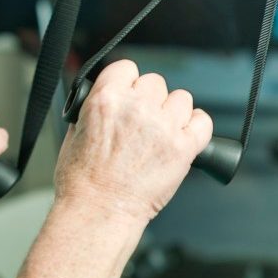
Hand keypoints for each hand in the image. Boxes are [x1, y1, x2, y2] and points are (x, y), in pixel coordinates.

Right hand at [54, 59, 213, 221]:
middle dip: (149, 98)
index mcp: (106, 99)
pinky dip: (196, 126)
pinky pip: (203, 121)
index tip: (128, 92)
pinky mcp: (183, 148)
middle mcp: (137, 108)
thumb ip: (93, 110)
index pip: (126, 68)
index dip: (127, 81)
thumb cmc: (82, 181)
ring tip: (162, 131)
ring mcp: (163, 127)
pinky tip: (184, 136)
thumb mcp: (74, 133)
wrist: (98, 210)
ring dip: (173, 112)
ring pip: (181, 98)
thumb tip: (105, 102)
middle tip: (142, 120)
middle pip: (155, 81)